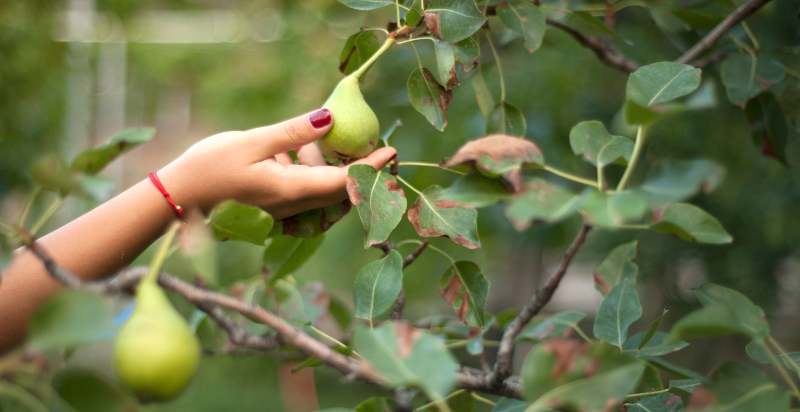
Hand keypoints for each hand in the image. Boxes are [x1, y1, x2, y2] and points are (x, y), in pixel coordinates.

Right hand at [159, 109, 395, 217]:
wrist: (178, 197)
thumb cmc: (210, 167)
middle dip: (359, 168)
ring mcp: (281, 207)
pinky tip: (298, 148)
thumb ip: (293, 132)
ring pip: (320, 187)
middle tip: (375, 146)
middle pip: (338, 188)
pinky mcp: (271, 204)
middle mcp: (291, 204)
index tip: (391, 152)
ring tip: (330, 136)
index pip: (343, 181)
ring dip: (330, 164)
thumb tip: (329, 118)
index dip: (370, 168)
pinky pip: (302, 187)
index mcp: (291, 190)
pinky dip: (309, 168)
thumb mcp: (253, 142)